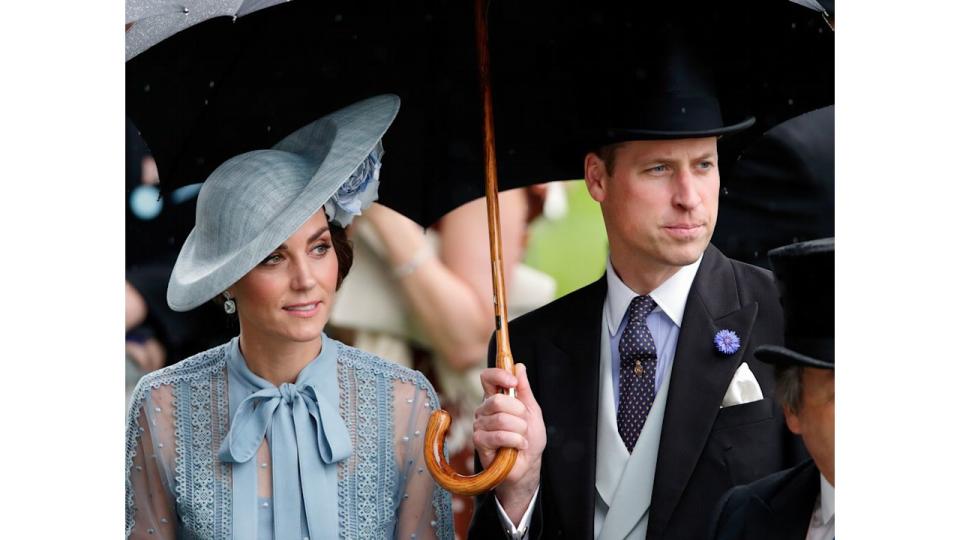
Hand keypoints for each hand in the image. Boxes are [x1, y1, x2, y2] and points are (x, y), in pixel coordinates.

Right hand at [474, 363, 545, 521]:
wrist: (527, 466)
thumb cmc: (529, 438)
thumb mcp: (532, 411)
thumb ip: (524, 390)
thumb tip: (519, 367)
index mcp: (496, 398)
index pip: (487, 378)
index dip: (499, 375)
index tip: (513, 381)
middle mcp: (484, 410)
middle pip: (497, 400)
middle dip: (518, 413)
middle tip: (524, 423)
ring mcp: (480, 425)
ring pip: (501, 419)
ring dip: (519, 430)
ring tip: (522, 437)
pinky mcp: (479, 442)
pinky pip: (498, 436)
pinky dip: (515, 441)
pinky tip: (519, 446)